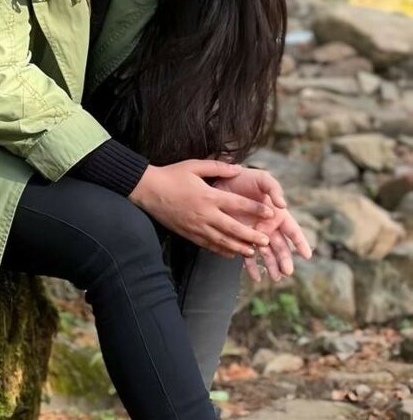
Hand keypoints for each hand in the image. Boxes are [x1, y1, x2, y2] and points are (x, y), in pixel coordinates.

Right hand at [129, 160, 274, 256]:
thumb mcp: (194, 165)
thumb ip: (218, 167)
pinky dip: (221, 251)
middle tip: (266, 241)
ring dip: (238, 247)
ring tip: (252, 252)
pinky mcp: (188, 234)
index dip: (256, 209)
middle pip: (232, 228)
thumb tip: (238, 168)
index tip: (271, 212)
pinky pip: (208, 245)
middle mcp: (204, 214)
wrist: (148, 190)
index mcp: (208, 196)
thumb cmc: (172, 175)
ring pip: (221, 241)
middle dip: (251, 236)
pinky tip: (231, 254)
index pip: (237, 204)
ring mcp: (196, 226)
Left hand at [212, 168, 311, 281]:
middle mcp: (269, 227)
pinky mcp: (241, 238)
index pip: (293, 231)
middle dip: (285, 260)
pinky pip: (247, 255)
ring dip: (271, 266)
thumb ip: (274, 189)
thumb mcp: (262, 179)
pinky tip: (256, 277)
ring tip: (275, 278)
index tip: (307, 255)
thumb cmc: (246, 179)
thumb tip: (283, 205)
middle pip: (281, 247)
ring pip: (267, 254)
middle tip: (288, 272)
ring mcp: (255, 234)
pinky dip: (252, 266)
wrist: (222, 181)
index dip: (300, 242)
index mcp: (278, 215)